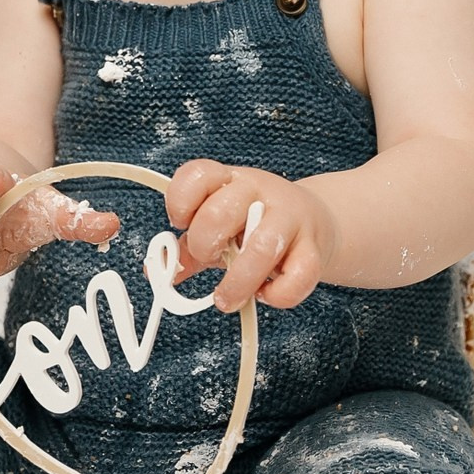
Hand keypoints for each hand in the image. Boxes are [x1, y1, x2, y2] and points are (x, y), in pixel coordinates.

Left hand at [167, 161, 336, 313]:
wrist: (315, 223)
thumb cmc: (255, 226)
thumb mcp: (220, 228)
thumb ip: (188, 249)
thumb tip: (159, 271)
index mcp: (229, 180)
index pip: (197, 175)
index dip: (180, 202)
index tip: (179, 223)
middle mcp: (259, 193)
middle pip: (222, 212)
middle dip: (205, 244)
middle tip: (208, 259)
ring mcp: (290, 218)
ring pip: (263, 246)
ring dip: (238, 280)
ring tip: (227, 298)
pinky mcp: (314, 248)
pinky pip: (298, 275)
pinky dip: (277, 294)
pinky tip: (265, 294)